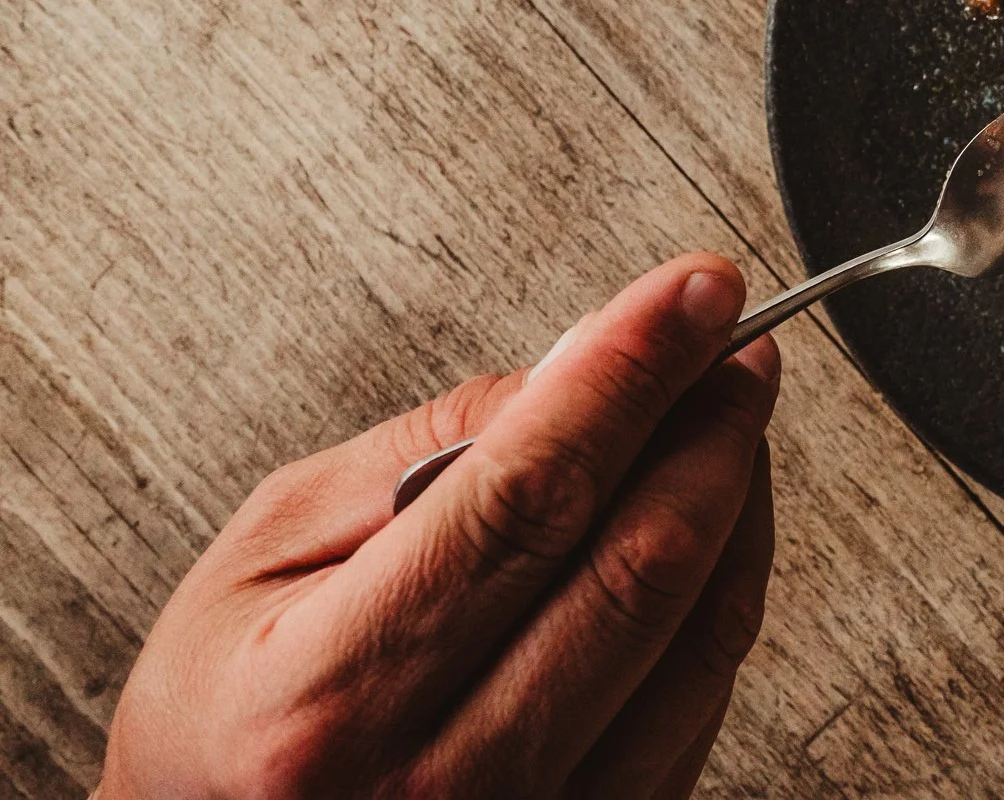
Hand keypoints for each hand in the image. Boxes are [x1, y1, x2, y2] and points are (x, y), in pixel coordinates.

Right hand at [97, 254, 780, 799]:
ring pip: (701, 631)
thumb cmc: (229, 701)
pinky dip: (726, 583)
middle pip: (639, 565)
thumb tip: (582, 365)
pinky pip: (706, 694)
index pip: (527, 497)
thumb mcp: (271, 546)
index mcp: (329, 701)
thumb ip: (427, 450)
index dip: (628, 374)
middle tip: (733, 340)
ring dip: (737, 497)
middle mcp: (441, 782)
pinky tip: (713, 516)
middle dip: (708, 424)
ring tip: (727, 411)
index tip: (695, 289)